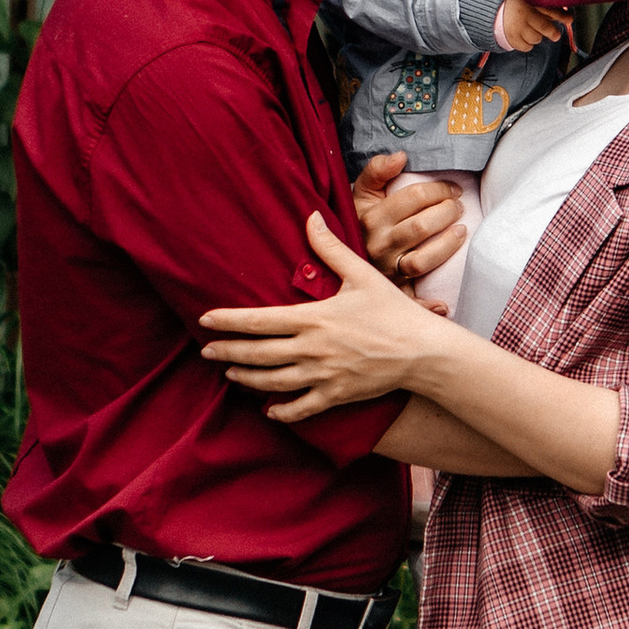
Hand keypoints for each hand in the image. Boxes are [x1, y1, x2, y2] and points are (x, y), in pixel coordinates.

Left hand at [202, 216, 440, 420]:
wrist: (423, 351)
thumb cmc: (393, 310)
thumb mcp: (361, 274)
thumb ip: (330, 248)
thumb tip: (311, 216)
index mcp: (314, 318)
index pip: (260, 320)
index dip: (228, 321)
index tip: (205, 320)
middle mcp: (312, 349)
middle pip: (258, 353)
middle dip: (227, 351)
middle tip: (206, 351)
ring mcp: (323, 375)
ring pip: (272, 382)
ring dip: (247, 377)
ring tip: (230, 372)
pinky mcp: (336, 395)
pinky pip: (301, 408)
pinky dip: (282, 412)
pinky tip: (269, 411)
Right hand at [349, 150, 464, 290]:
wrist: (339, 255)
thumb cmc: (361, 220)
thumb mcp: (362, 193)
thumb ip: (377, 170)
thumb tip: (400, 156)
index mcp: (371, 218)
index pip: (412, 198)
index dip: (438, 189)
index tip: (453, 189)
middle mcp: (378, 246)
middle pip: (420, 227)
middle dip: (446, 212)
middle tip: (459, 207)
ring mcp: (387, 270)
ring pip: (421, 260)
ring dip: (446, 246)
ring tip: (461, 231)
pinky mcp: (395, 292)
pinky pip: (412, 301)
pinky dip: (428, 306)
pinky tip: (445, 304)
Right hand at [495, 0, 570, 52]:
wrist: (492, 9)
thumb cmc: (517, 4)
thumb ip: (547, 6)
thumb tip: (567, 15)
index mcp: (529, 1)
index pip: (550, 10)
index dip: (562, 16)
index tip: (569, 20)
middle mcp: (523, 14)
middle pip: (545, 28)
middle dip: (553, 33)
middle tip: (555, 34)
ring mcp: (516, 27)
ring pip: (537, 39)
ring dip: (537, 36)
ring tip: (531, 30)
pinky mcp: (511, 38)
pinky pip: (527, 47)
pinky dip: (528, 44)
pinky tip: (525, 36)